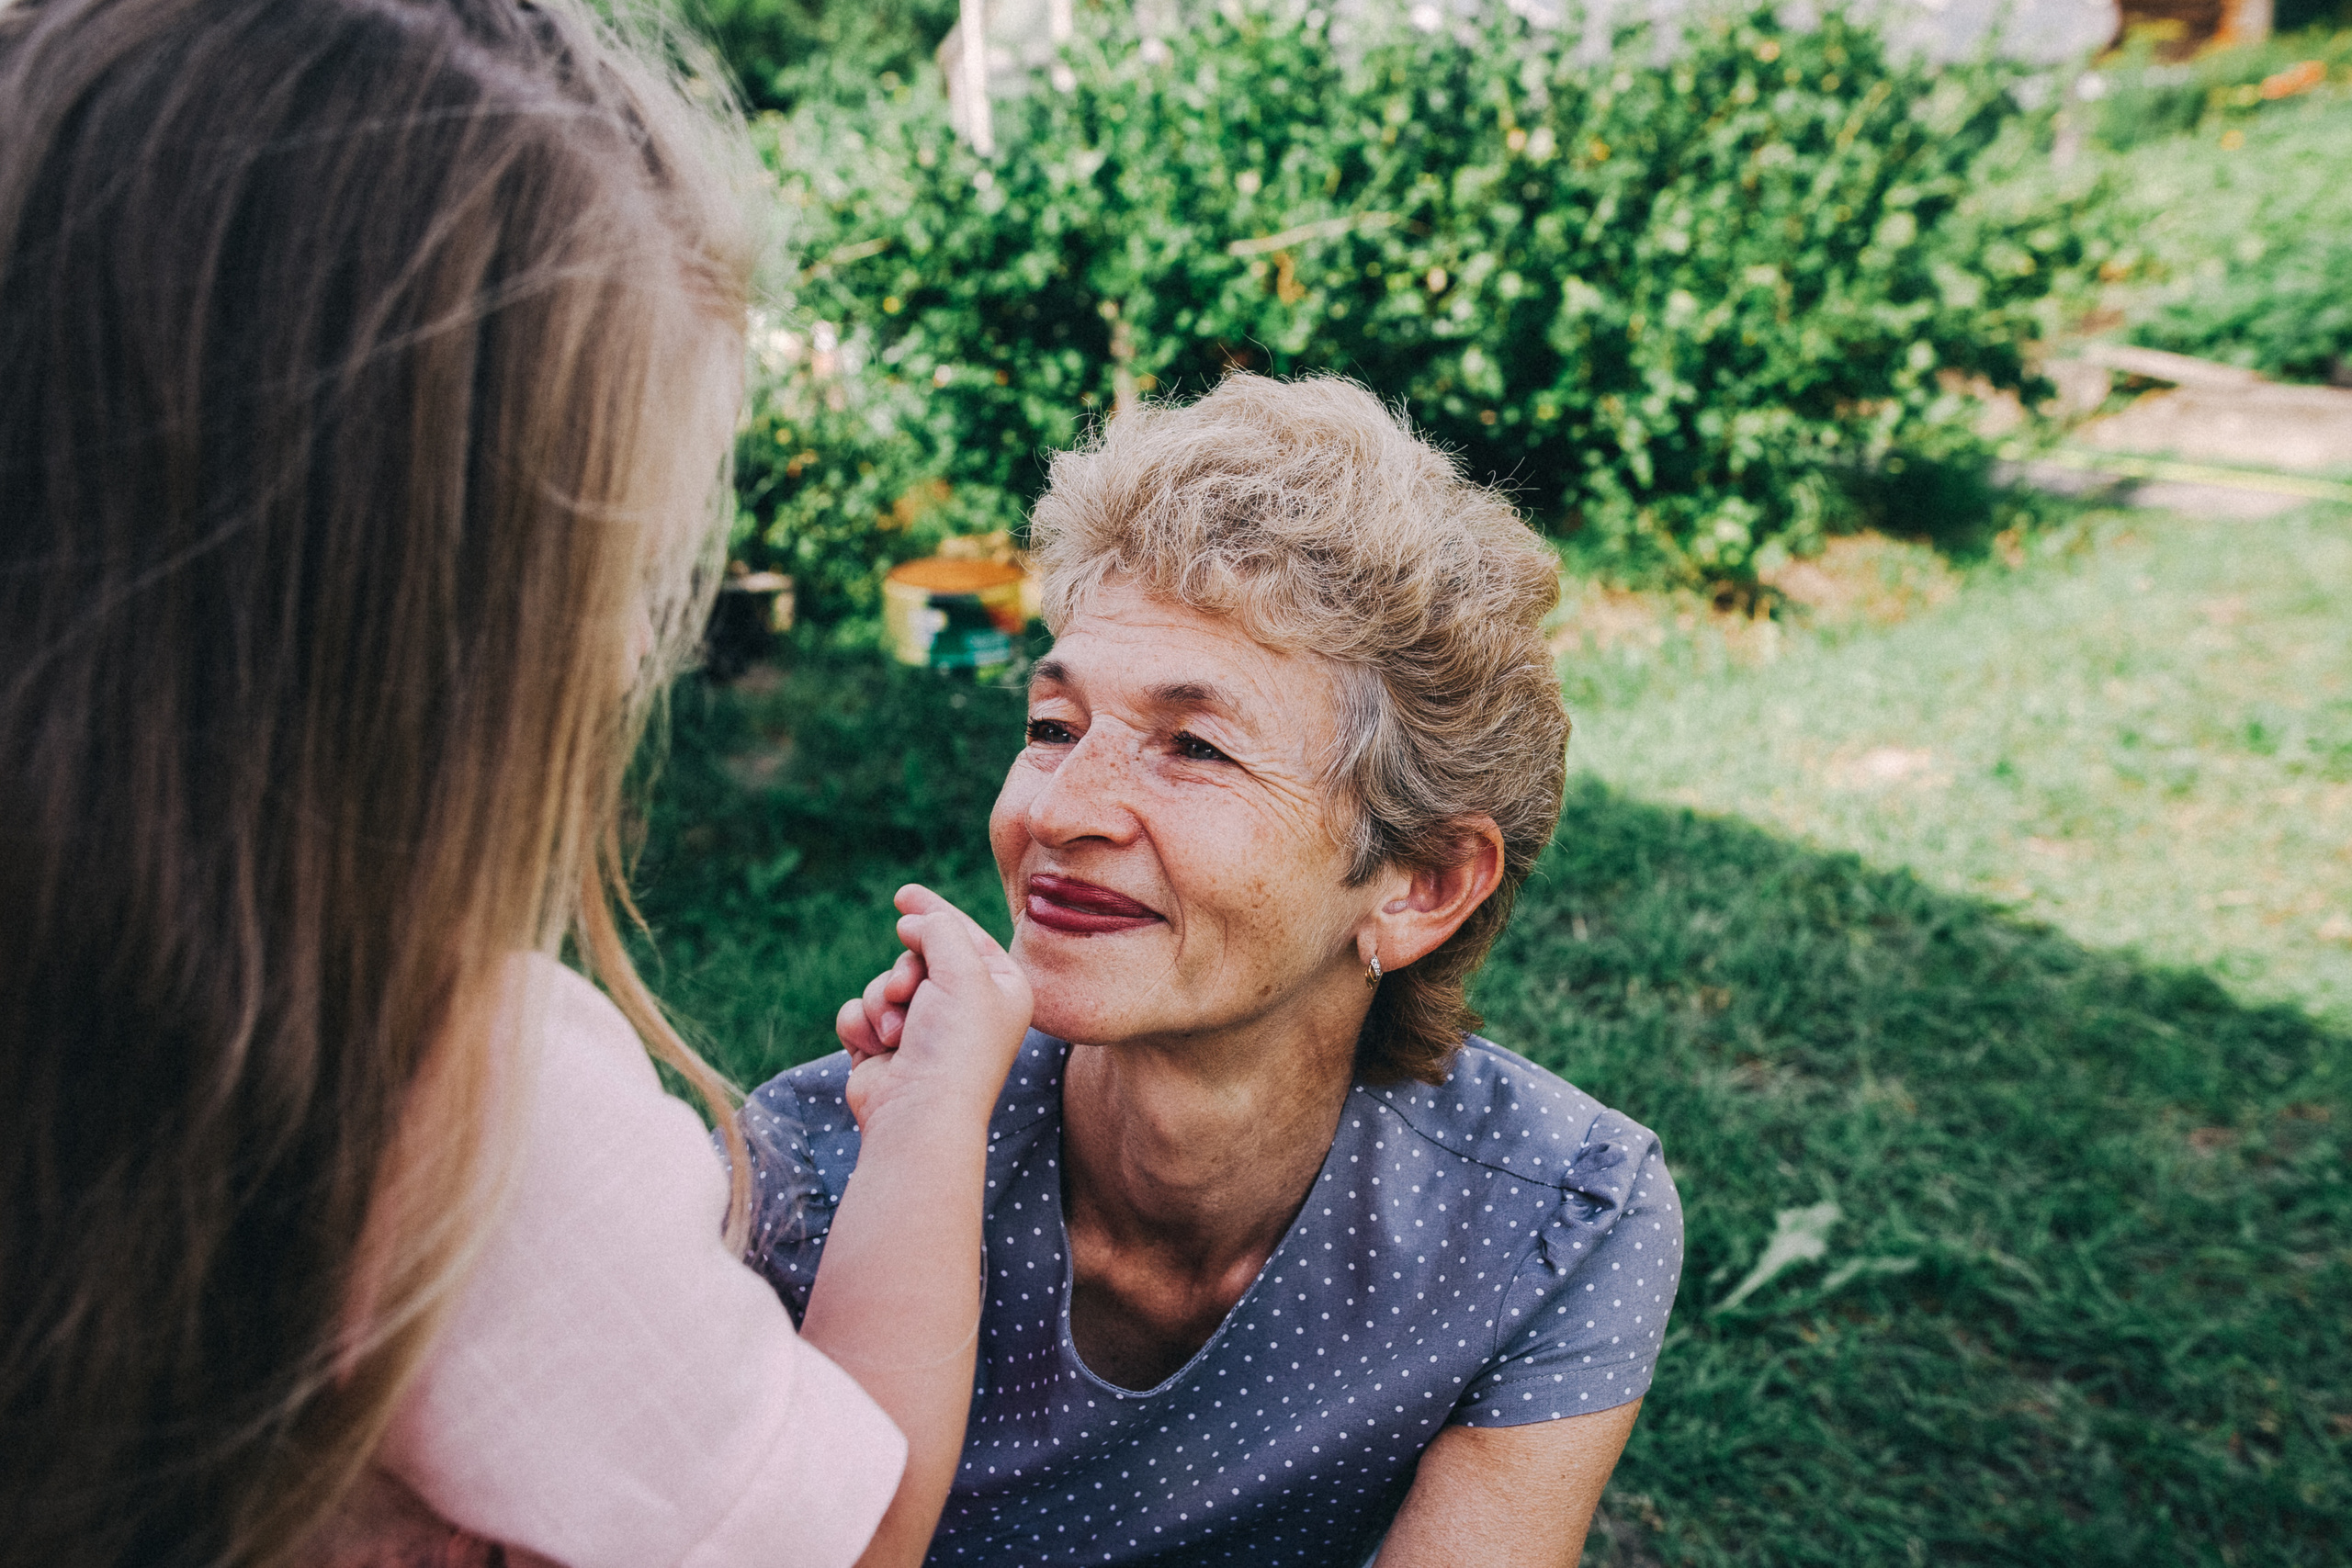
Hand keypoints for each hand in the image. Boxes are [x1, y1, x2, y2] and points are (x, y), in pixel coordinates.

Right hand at [834, 885, 1030, 1131]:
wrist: (918, 1115)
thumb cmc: (954, 1044)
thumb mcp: (962, 970)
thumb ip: (939, 929)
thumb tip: (913, 921)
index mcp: (1001, 990)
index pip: (966, 936)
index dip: (934, 913)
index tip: (903, 894)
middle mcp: (966, 1009)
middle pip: (919, 957)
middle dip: (904, 970)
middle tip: (906, 991)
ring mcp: (923, 1031)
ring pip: (883, 983)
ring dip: (882, 1002)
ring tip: (897, 1034)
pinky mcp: (885, 1049)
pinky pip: (859, 1012)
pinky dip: (861, 1026)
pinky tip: (875, 1049)